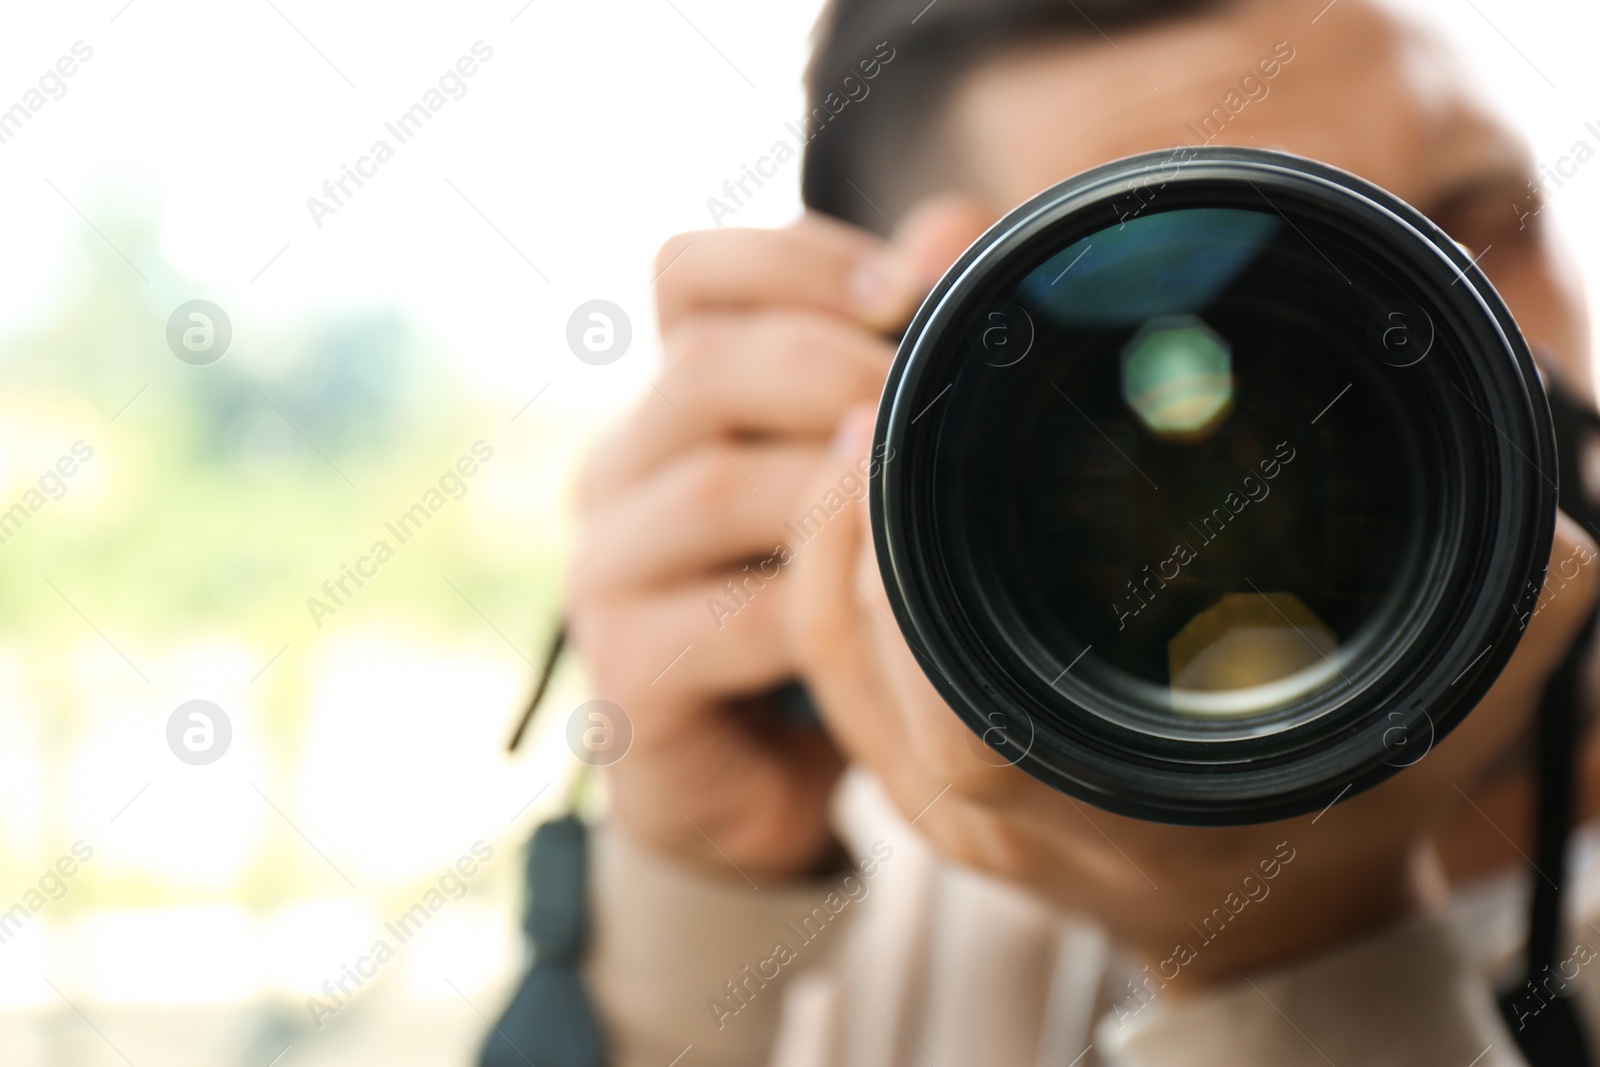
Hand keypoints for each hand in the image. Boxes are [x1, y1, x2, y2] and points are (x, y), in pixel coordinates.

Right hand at [565, 210, 938, 882]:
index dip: (793, 260)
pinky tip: (882, 616)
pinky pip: (729, 621)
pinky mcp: (626, 674)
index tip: (903, 289)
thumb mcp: (849, 480)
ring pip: (716, 487)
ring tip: (920, 505)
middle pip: (704, 366)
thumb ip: (889, 353)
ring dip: (836, 491)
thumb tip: (953, 224)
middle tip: (927, 405)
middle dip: (834, 369)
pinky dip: (819, 608)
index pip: (690, 275)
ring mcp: (606, 574)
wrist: (751, 779)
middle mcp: (618, 471)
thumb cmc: (811, 608)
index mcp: (671, 404)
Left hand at [787, 404, 1599, 986]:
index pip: (960, 727)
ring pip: (834, 673)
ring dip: (827, 548)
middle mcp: (1002, 821)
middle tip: (872, 399)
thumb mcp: (1432, 731)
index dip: (904, 594)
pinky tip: (858, 498)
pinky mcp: (928, 779)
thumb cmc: (1344, 826)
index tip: (906, 449)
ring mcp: (948, 807)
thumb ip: (1498, 639)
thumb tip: (1555, 545)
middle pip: (863, 672)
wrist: (1277, 921)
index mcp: (1108, 810)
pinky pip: (839, 680)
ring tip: (858, 427)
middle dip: (849, 529)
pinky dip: (833, 584)